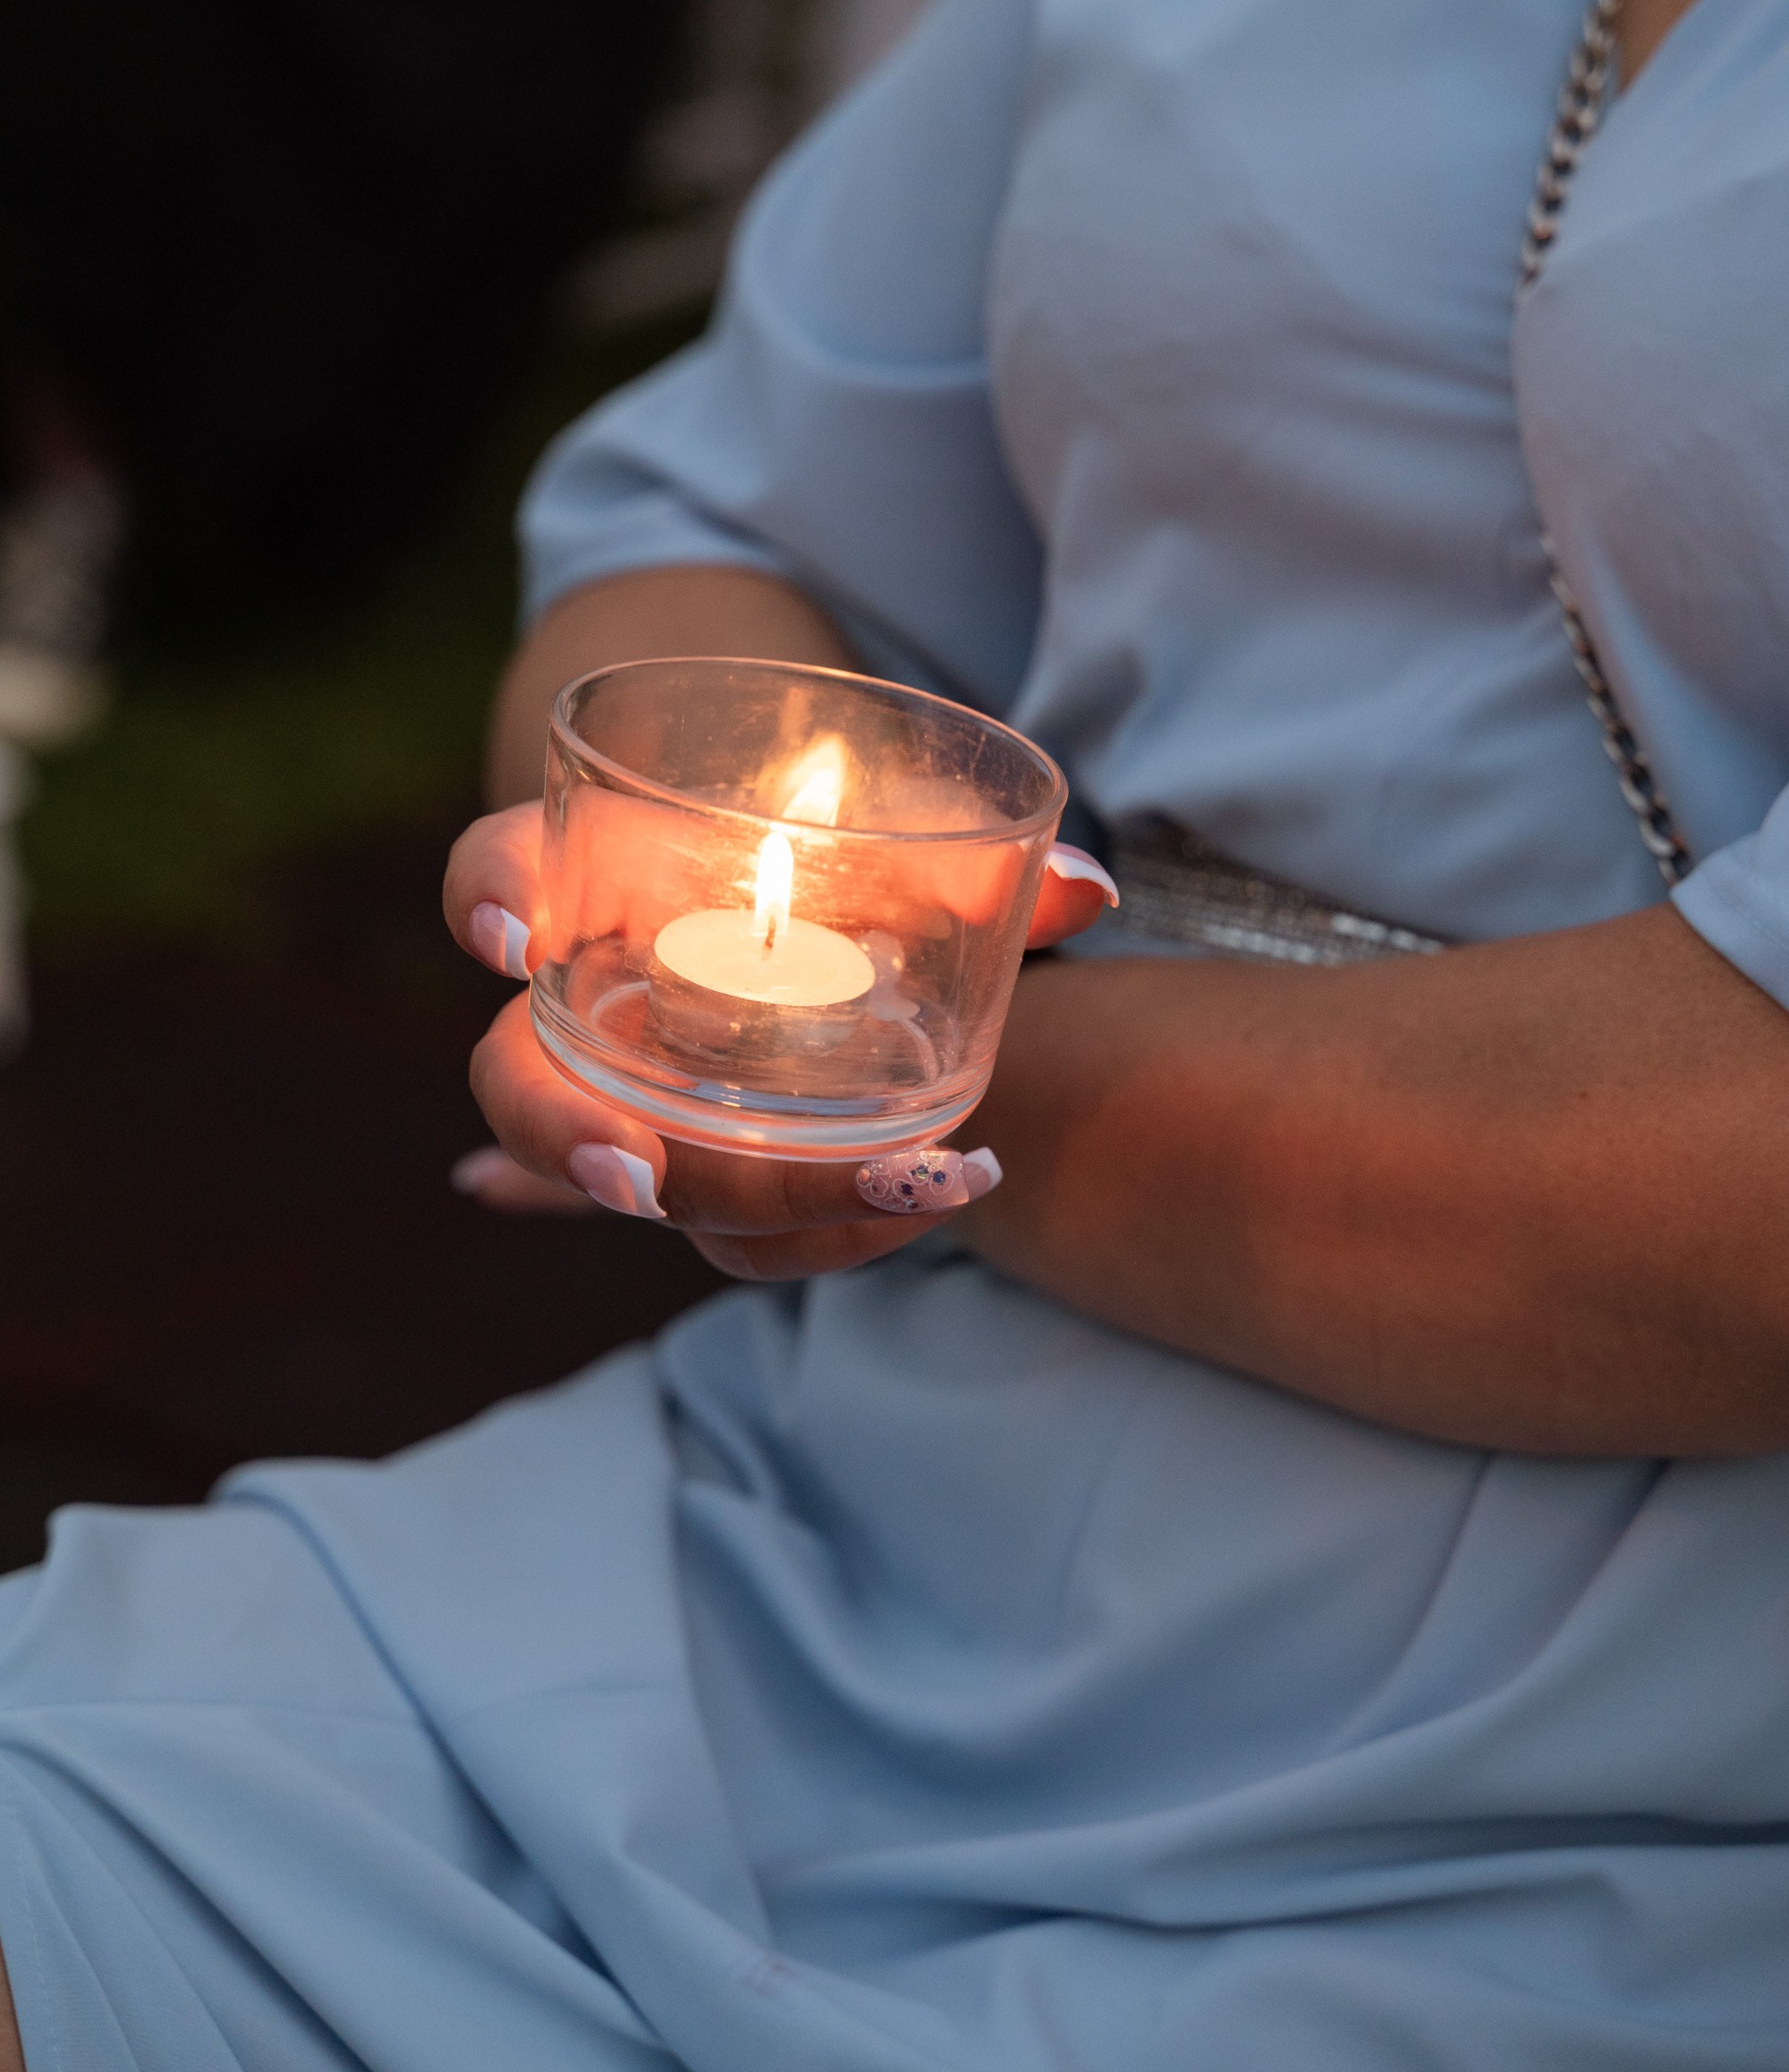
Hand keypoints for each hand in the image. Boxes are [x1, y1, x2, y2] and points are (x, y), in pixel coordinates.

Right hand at [443, 800, 1116, 1277]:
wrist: (854, 932)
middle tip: (635, 1181)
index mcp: (608, 880)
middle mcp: (596, 1001)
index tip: (514, 938)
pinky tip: (924, 1204)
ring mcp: (638, 1104)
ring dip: (740, 1204)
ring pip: (629, 1186)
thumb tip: (1094, 891)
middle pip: (518, 1082)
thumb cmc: (851, 859)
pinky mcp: (709, 1177)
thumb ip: (981, 856)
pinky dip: (827, 1230)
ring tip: (890, 1190)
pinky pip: (734, 1233)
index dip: (487, 899)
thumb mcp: (908, 838)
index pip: (500, 869)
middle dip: (560, 1139)